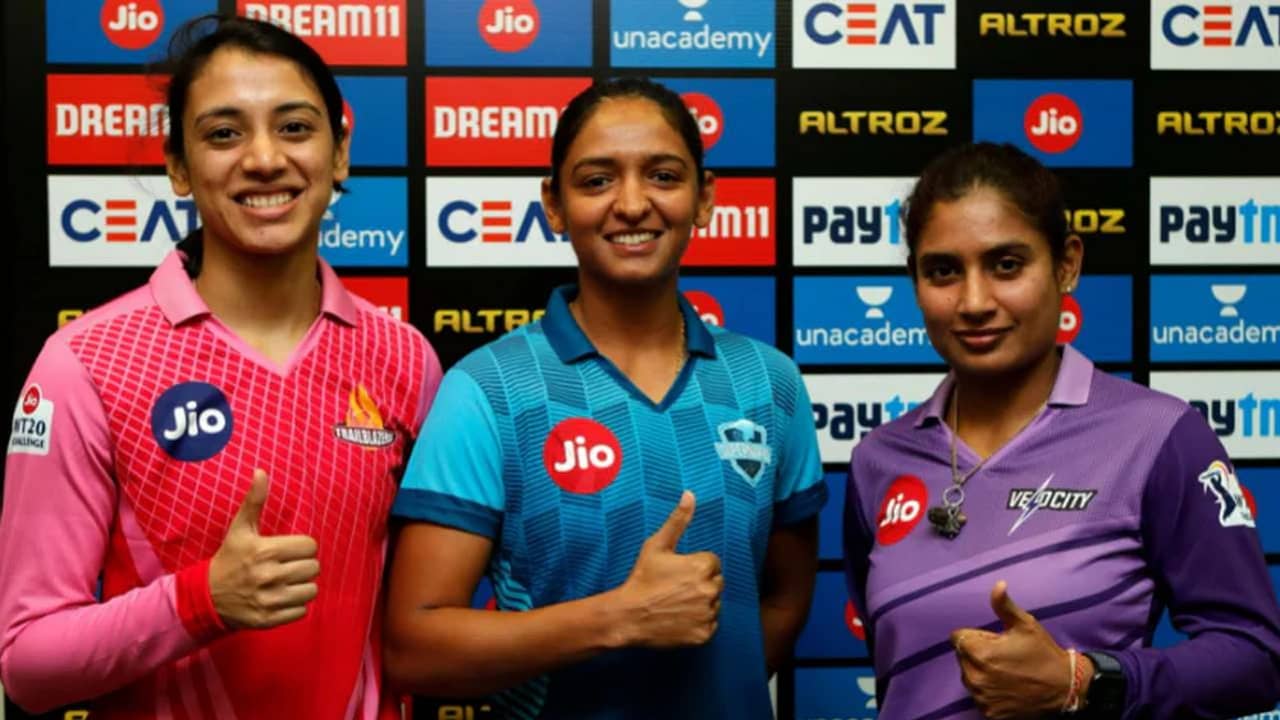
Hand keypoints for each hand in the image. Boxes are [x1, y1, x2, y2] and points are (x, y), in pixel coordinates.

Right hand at [208, 470, 319, 628]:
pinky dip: (295, 605)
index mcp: (265, 551)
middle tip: (287, 566)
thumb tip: (261, 471)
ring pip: (311, 590)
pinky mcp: (269, 619)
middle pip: (313, 568)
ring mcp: (269, 599)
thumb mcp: (239, 529)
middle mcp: (268, 576)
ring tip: (285, 582)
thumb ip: (254, 501)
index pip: (310, 546)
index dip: (302, 547)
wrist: (206, 598)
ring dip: (302, 586)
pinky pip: (302, 611)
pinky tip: (280, 597)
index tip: (289, 550)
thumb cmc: (229, 559)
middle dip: (303, 566)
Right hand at [612, 491, 723, 647]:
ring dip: (701, 604)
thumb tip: (690, 494)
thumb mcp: (656, 546)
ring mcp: (708, 614)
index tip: (677, 573)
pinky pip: (709, 625)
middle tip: (676, 589)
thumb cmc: (641, 579)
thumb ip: (678, 520)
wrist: (627, 616)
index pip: (713, 563)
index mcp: (703, 566)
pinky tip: (679, 619)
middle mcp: (710, 590)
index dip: (695, 566)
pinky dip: (698, 623)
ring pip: (714, 604)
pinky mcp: (705, 634)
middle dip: (701, 584)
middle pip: (716, 583)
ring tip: (676, 603)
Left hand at [950, 581, 1072, 718]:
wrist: (1064, 688)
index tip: (994, 641)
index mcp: (979, 653)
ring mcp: (981, 697)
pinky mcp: (989, 713)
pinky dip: (988, 692)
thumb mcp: (1026, 625)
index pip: (958, 637)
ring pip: (969, 677)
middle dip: (977, 654)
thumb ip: (1004, 605)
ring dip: (981, 673)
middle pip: (962, 657)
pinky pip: (979, 697)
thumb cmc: (1043, 654)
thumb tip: (997, 584)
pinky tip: (1007, 688)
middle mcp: (975, 676)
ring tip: (1005, 672)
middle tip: (1002, 656)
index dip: (976, 637)